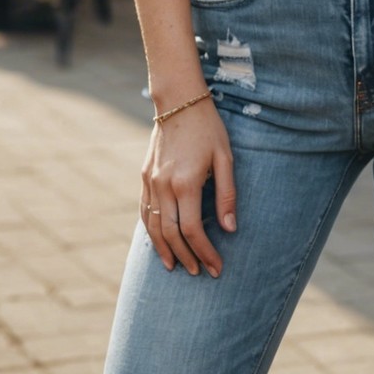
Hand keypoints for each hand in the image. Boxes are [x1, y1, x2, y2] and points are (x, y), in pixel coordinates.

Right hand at [141, 96, 235, 277]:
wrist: (179, 101)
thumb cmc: (208, 128)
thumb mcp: (225, 158)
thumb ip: (226, 194)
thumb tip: (230, 228)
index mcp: (186, 183)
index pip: (193, 230)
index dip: (205, 252)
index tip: (216, 267)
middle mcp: (164, 186)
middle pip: (172, 234)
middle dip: (186, 257)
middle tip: (199, 272)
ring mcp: (150, 182)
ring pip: (153, 227)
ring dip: (164, 250)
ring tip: (176, 266)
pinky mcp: (144, 176)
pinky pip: (144, 211)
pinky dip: (150, 231)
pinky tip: (158, 242)